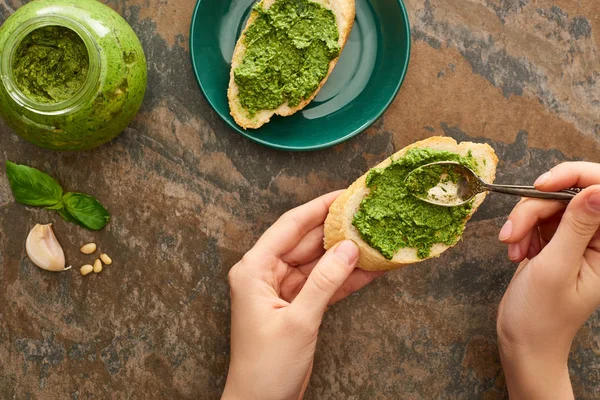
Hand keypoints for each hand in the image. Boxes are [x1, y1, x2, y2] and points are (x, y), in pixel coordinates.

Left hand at [222, 191, 383, 399]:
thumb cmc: (266, 366)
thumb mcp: (299, 320)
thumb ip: (325, 282)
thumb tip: (349, 248)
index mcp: (254, 269)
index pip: (290, 226)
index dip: (318, 207)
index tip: (345, 194)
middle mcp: (266, 274)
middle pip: (305, 242)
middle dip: (336, 230)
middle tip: (367, 214)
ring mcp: (282, 290)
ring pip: (317, 263)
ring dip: (344, 254)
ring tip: (375, 238)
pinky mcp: (297, 305)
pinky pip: (322, 284)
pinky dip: (343, 279)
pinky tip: (369, 269)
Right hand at [497, 162, 599, 398]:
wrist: (523, 342)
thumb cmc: (540, 316)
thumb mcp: (555, 268)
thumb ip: (575, 227)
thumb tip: (597, 190)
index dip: (573, 178)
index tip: (541, 188)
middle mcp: (595, 239)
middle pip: (567, 194)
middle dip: (534, 209)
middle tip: (512, 233)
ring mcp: (574, 239)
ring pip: (547, 204)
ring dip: (524, 222)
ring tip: (513, 249)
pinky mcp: (555, 242)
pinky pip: (536, 219)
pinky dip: (521, 232)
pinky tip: (516, 253)